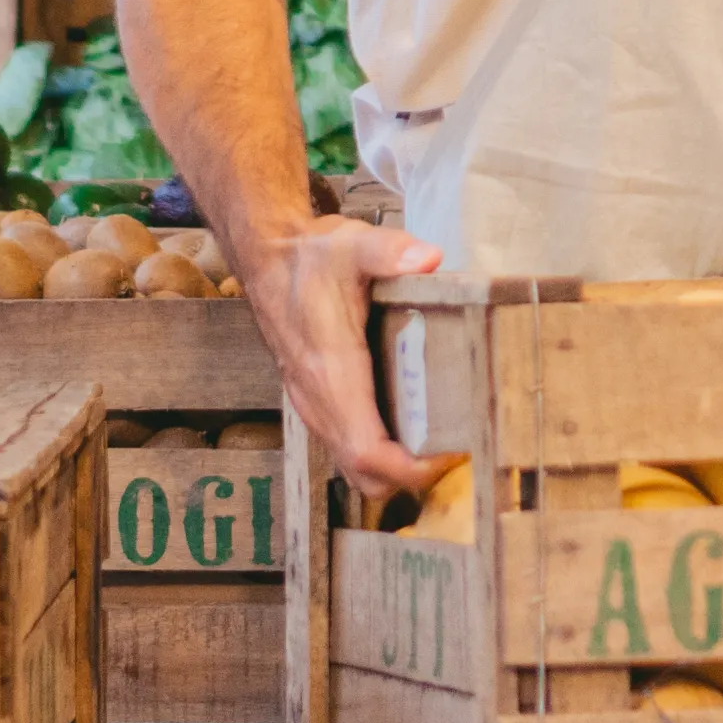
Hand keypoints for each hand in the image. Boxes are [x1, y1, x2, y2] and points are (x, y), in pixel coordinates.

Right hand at [242, 215, 444, 494]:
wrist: (266, 259)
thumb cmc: (311, 257)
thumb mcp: (353, 245)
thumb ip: (391, 251)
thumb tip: (429, 258)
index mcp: (330, 371)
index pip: (366, 450)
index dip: (409, 469)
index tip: (449, 456)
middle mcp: (317, 399)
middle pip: (363, 473)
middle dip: (411, 477)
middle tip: (455, 452)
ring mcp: (313, 405)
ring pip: (353, 466)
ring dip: (395, 468)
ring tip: (441, 442)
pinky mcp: (315, 402)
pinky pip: (346, 448)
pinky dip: (379, 453)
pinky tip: (411, 427)